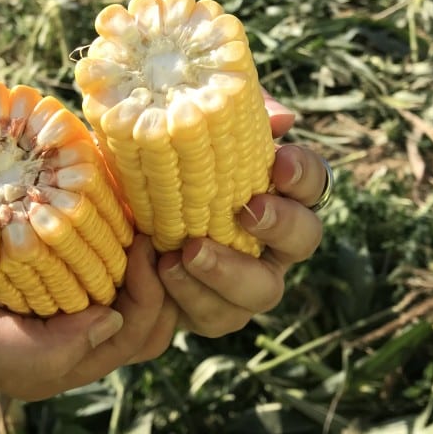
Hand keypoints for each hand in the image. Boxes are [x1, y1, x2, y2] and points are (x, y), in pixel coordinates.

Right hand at [0, 175, 170, 400]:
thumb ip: (34, 353)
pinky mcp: (58, 260)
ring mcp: (65, 296)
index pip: (134, 337)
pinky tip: (127, 201)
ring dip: (151, 256)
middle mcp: (69, 334)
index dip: (151, 295)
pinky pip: (112, 254)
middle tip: (151, 226)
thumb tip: (109, 326)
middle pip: (150, 317)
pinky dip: (128, 232)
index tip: (141, 243)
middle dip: (163, 277)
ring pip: (140, 287)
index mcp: (53, 363)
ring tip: (147, 213)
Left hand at [152, 96, 328, 338]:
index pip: (313, 180)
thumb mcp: (191, 128)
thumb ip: (232, 117)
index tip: (280, 162)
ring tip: (187, 252)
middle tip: (247, 211)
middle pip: (304, 239)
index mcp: (279, 191)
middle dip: (281, 226)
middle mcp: (275, 240)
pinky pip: (214, 316)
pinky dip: (188, 295)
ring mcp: (247, 280)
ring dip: (228, 272)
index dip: (303, 174)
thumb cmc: (167, 162)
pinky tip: (160, 268)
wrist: (119, 209)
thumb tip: (280, 119)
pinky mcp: (212, 309)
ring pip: (263, 290)